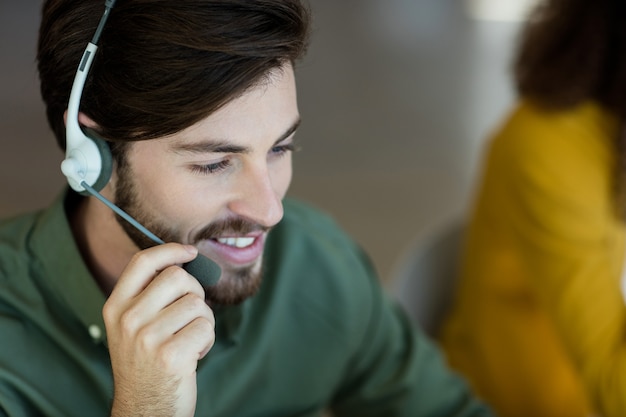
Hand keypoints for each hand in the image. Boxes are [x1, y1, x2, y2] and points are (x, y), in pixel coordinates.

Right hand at [103, 243, 215, 416]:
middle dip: (195, 292)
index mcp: (116, 307)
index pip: (142, 262)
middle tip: (190, 315)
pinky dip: (207, 340)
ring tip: (188, 340)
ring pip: (197, 303)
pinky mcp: (171, 355)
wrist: (144, 409)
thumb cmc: (146, 363)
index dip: (170, 250)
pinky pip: (206, 327)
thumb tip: (183, 261)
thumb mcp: (132, 326)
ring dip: (203, 321)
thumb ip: (148, 296)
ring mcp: (148, 337)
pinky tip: (192, 355)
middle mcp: (128, 319)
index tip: (190, 252)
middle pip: (178, 277)